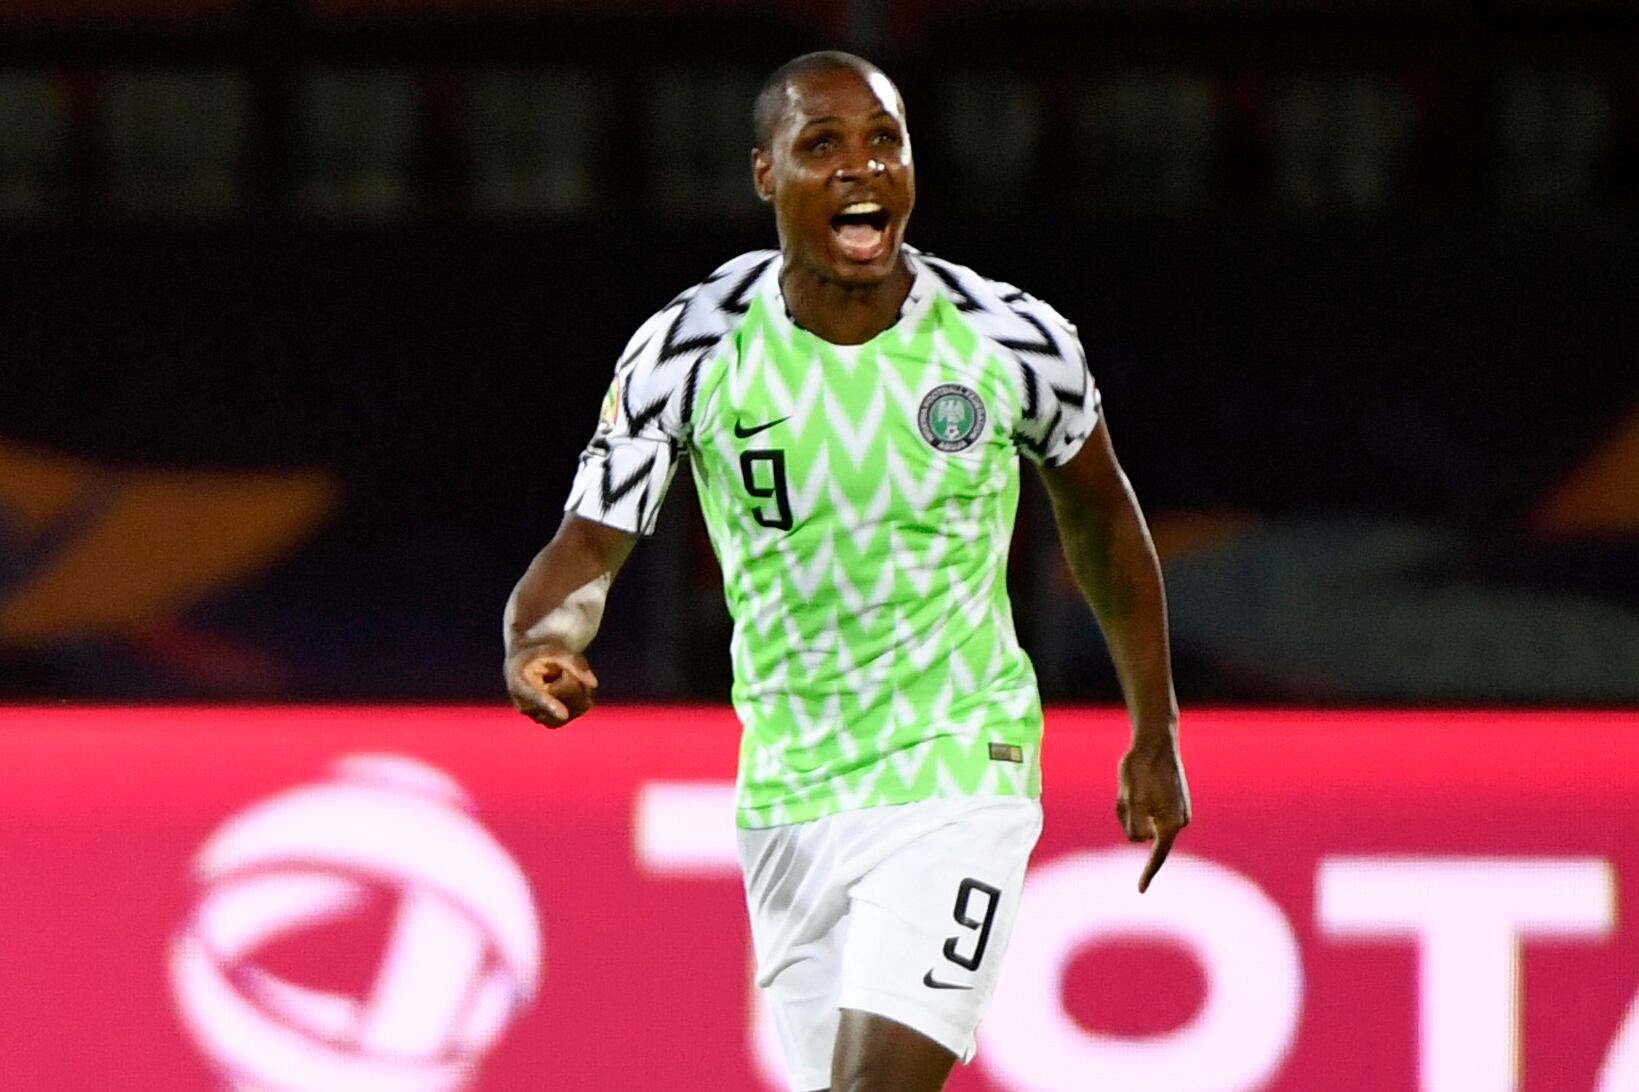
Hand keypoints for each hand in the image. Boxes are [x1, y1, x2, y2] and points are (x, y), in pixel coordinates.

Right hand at [505, 644, 598, 727]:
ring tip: (560, 677)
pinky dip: (582, 694)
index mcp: (519, 684)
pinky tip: (569, 687)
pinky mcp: (555, 723)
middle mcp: (526, 707)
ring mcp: (540, 718)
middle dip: (571, 675)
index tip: (563, 715)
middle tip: (558, 666)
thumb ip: (573, 662)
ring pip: (577, 703)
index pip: (537, 696)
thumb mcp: (554, 649)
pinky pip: (582, 708)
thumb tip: (593, 684)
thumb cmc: (540, 655)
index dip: (550, 705)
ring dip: (578, 686)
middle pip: (567, 692)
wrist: (529, 667)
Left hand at [1117, 739, 1190, 892]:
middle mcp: (1179, 820)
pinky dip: (1134, 801)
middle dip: (1129, 820)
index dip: (1148, 873)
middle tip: (1127, 792)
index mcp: (1172, 824)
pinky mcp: (1170, 801)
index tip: (1140, 889)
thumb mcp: (1130, 800)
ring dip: (1129, 808)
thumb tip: (1140, 840)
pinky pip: (1146, 810)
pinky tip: (1136, 782)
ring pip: (1141, 821)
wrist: (1155, 740)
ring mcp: (1176, 810)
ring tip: (1133, 785)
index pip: (1158, 855)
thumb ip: (1134, 826)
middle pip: (1142, 834)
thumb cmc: (1141, 769)